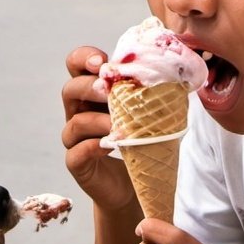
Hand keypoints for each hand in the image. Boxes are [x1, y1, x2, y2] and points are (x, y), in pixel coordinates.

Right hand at [62, 46, 134, 210]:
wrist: (135, 185)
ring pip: (74, 122)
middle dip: (88, 86)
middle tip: (108, 90)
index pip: (77, 66)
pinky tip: (109, 146)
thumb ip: (149, 94)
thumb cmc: (141, 145)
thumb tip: (173, 71)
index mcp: (92, 94)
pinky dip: (92, 146)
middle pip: (70, 90)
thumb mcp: (146, 114)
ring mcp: (75, 139)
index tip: (103, 61)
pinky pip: (76, 152)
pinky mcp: (76, 163)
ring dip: (97, 120)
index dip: (84, 58)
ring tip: (117, 124)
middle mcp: (79, 113)